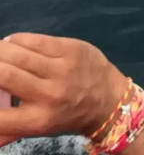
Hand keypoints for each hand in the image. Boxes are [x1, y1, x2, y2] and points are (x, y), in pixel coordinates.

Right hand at [0, 33, 126, 146]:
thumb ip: (8, 130)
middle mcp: (48, 94)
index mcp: (37, 120)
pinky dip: (16, 40)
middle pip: (4, 75)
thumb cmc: (66, 115)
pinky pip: (34, 39)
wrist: (107, 99)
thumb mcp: (38, 129)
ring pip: (17, 53)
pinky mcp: (70, 48)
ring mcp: (61, 68)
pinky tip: (10, 44)